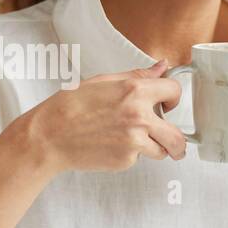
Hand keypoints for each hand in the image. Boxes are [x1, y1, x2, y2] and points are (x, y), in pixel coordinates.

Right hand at [17, 58, 187, 173]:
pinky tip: (111, 145)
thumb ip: (137, 76)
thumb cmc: (70, 106)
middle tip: (174, 143)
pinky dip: (130, 154)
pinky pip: (138, 158)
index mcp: (135, 92)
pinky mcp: (125, 161)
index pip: (174, 91)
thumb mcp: (103, 81)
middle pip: (178, 136)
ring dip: (154, 148)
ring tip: (134, 141)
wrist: (49, 135)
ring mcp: (134, 142)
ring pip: (162, 151)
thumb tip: (161, 67)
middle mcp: (139, 117)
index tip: (169, 103)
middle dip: (178, 141)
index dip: (173, 96)